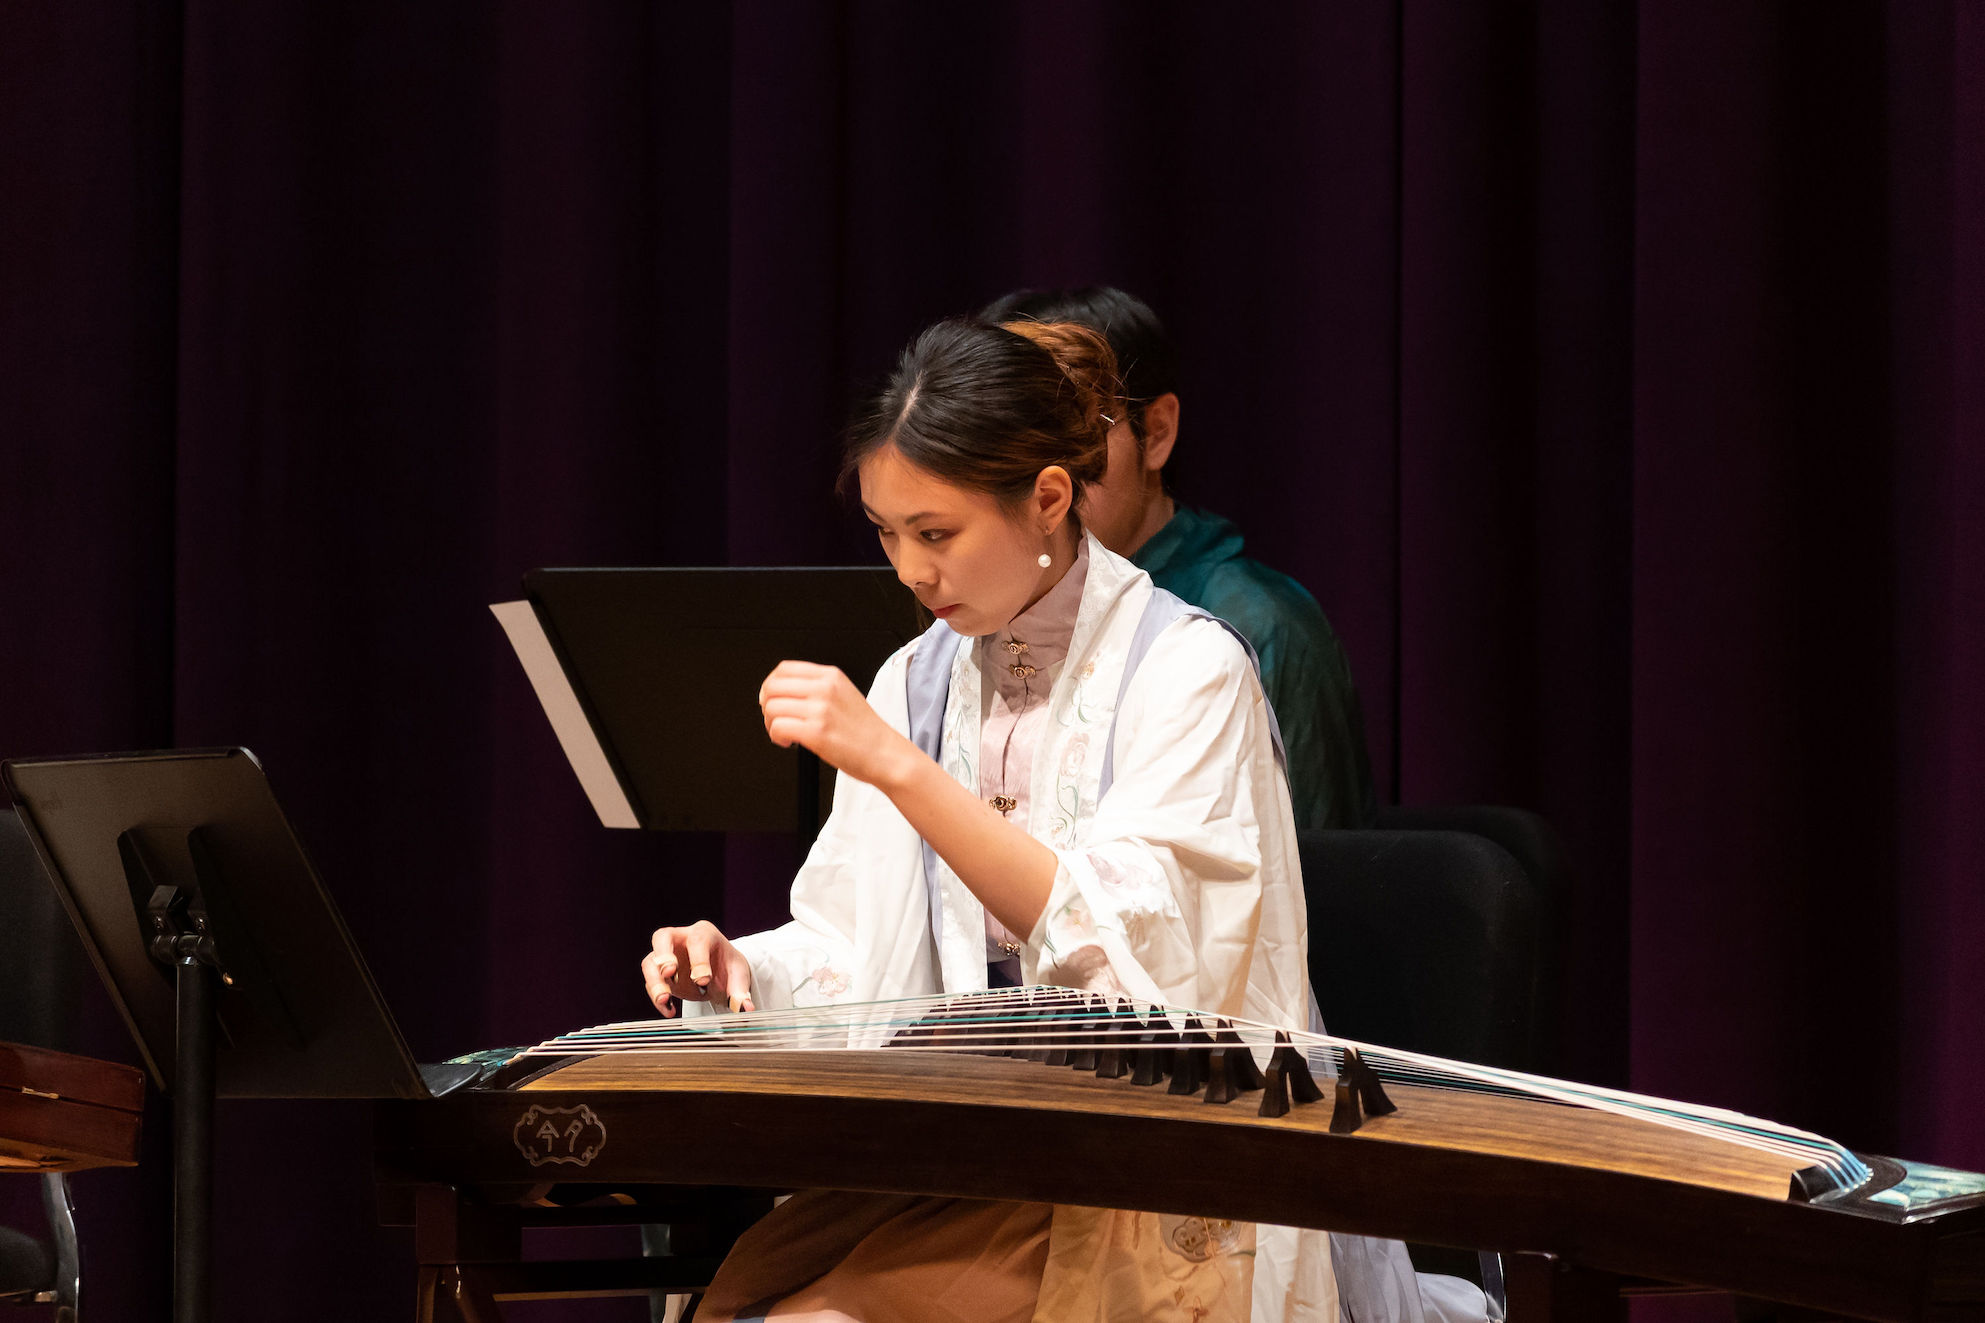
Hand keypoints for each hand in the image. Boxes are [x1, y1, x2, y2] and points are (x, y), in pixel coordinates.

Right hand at [641, 920, 754, 1016]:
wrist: (719, 975)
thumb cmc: (728, 968)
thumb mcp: (739, 976)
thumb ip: (740, 992)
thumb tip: (745, 1009)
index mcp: (704, 933)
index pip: (698, 940)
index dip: (698, 959)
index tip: (703, 981)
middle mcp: (680, 939)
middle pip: (663, 937)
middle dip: (664, 955)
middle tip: (670, 972)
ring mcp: (666, 956)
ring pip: (650, 961)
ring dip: (655, 981)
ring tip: (665, 999)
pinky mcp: (658, 974)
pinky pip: (650, 983)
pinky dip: (657, 998)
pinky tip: (669, 1011)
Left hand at [758, 660, 914, 787]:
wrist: (886, 754)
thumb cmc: (866, 731)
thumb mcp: (844, 695)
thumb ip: (818, 688)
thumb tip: (784, 692)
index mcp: (831, 676)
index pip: (784, 669)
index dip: (770, 684)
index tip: (772, 698)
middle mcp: (825, 689)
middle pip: (773, 686)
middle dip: (766, 704)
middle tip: (775, 718)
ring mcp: (821, 710)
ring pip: (772, 707)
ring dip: (771, 723)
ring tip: (785, 733)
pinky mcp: (816, 733)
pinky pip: (778, 727)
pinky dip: (777, 737)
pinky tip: (789, 742)